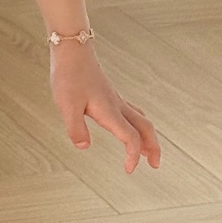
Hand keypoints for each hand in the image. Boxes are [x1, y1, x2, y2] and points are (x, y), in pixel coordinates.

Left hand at [50, 40, 160, 173]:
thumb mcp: (66, 105)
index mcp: (110, 112)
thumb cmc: (68, 77)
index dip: (132, 156)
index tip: (128, 171)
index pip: (130, 137)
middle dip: (153, 147)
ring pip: (141, 120)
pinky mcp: (110, 96)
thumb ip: (75, 128)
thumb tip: (84, 147)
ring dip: (148, 137)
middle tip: (155, 165)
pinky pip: (132, 113)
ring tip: (147, 152)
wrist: (72, 51)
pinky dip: (138, 126)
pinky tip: (130, 129)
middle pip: (145, 128)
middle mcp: (117, 106)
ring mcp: (116, 100)